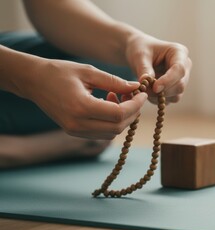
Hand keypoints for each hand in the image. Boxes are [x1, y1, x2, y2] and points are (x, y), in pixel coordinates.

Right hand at [23, 59, 146, 138]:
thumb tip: (137, 88)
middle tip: (134, 96)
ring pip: (111, 133)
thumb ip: (115, 82)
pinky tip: (108, 104)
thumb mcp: (89, 72)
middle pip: (117, 127)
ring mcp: (75, 131)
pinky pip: (102, 133)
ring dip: (123, 118)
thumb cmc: (59, 72)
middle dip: (132, 112)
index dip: (135, 105)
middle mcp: (77, 124)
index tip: (142, 93)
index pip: (118, 114)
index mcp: (81, 107)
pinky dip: (112, 122)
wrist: (33, 81)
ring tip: (118, 97)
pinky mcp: (74, 132)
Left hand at [125, 32, 191, 103]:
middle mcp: (185, 66)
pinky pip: (170, 99)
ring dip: (159, 96)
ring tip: (145, 89)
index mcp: (179, 52)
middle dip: (163, 90)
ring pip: (176, 95)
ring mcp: (182, 79)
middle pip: (180, 85)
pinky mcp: (176, 89)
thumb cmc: (141, 49)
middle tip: (145, 90)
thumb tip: (147, 83)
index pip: (179, 69)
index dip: (168, 80)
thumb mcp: (140, 56)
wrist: (140, 54)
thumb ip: (144, 69)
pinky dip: (158, 99)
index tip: (155, 88)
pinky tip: (149, 91)